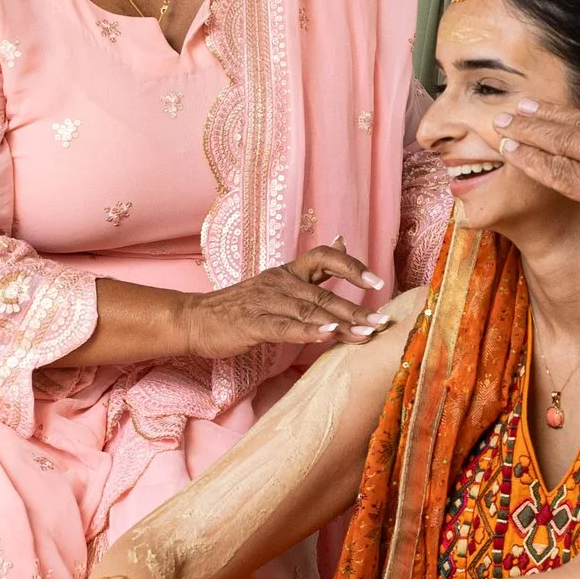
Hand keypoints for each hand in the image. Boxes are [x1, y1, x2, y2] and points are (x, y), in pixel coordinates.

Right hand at [175, 242, 391, 358]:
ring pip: (310, 312)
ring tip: (366, 334)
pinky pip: (285, 327)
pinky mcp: (253, 323)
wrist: (195, 320)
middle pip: (324, 294)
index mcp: (288, 272)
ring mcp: (266, 302)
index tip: (378, 283)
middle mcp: (280, 283)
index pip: (325, 257)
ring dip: (341, 324)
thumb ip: (313, 270)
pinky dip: (308, 331)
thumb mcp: (279, 282)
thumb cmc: (241, 306)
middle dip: (357, 310)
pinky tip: (328, 336)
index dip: (352, 267)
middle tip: (383, 322)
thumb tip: (343, 242)